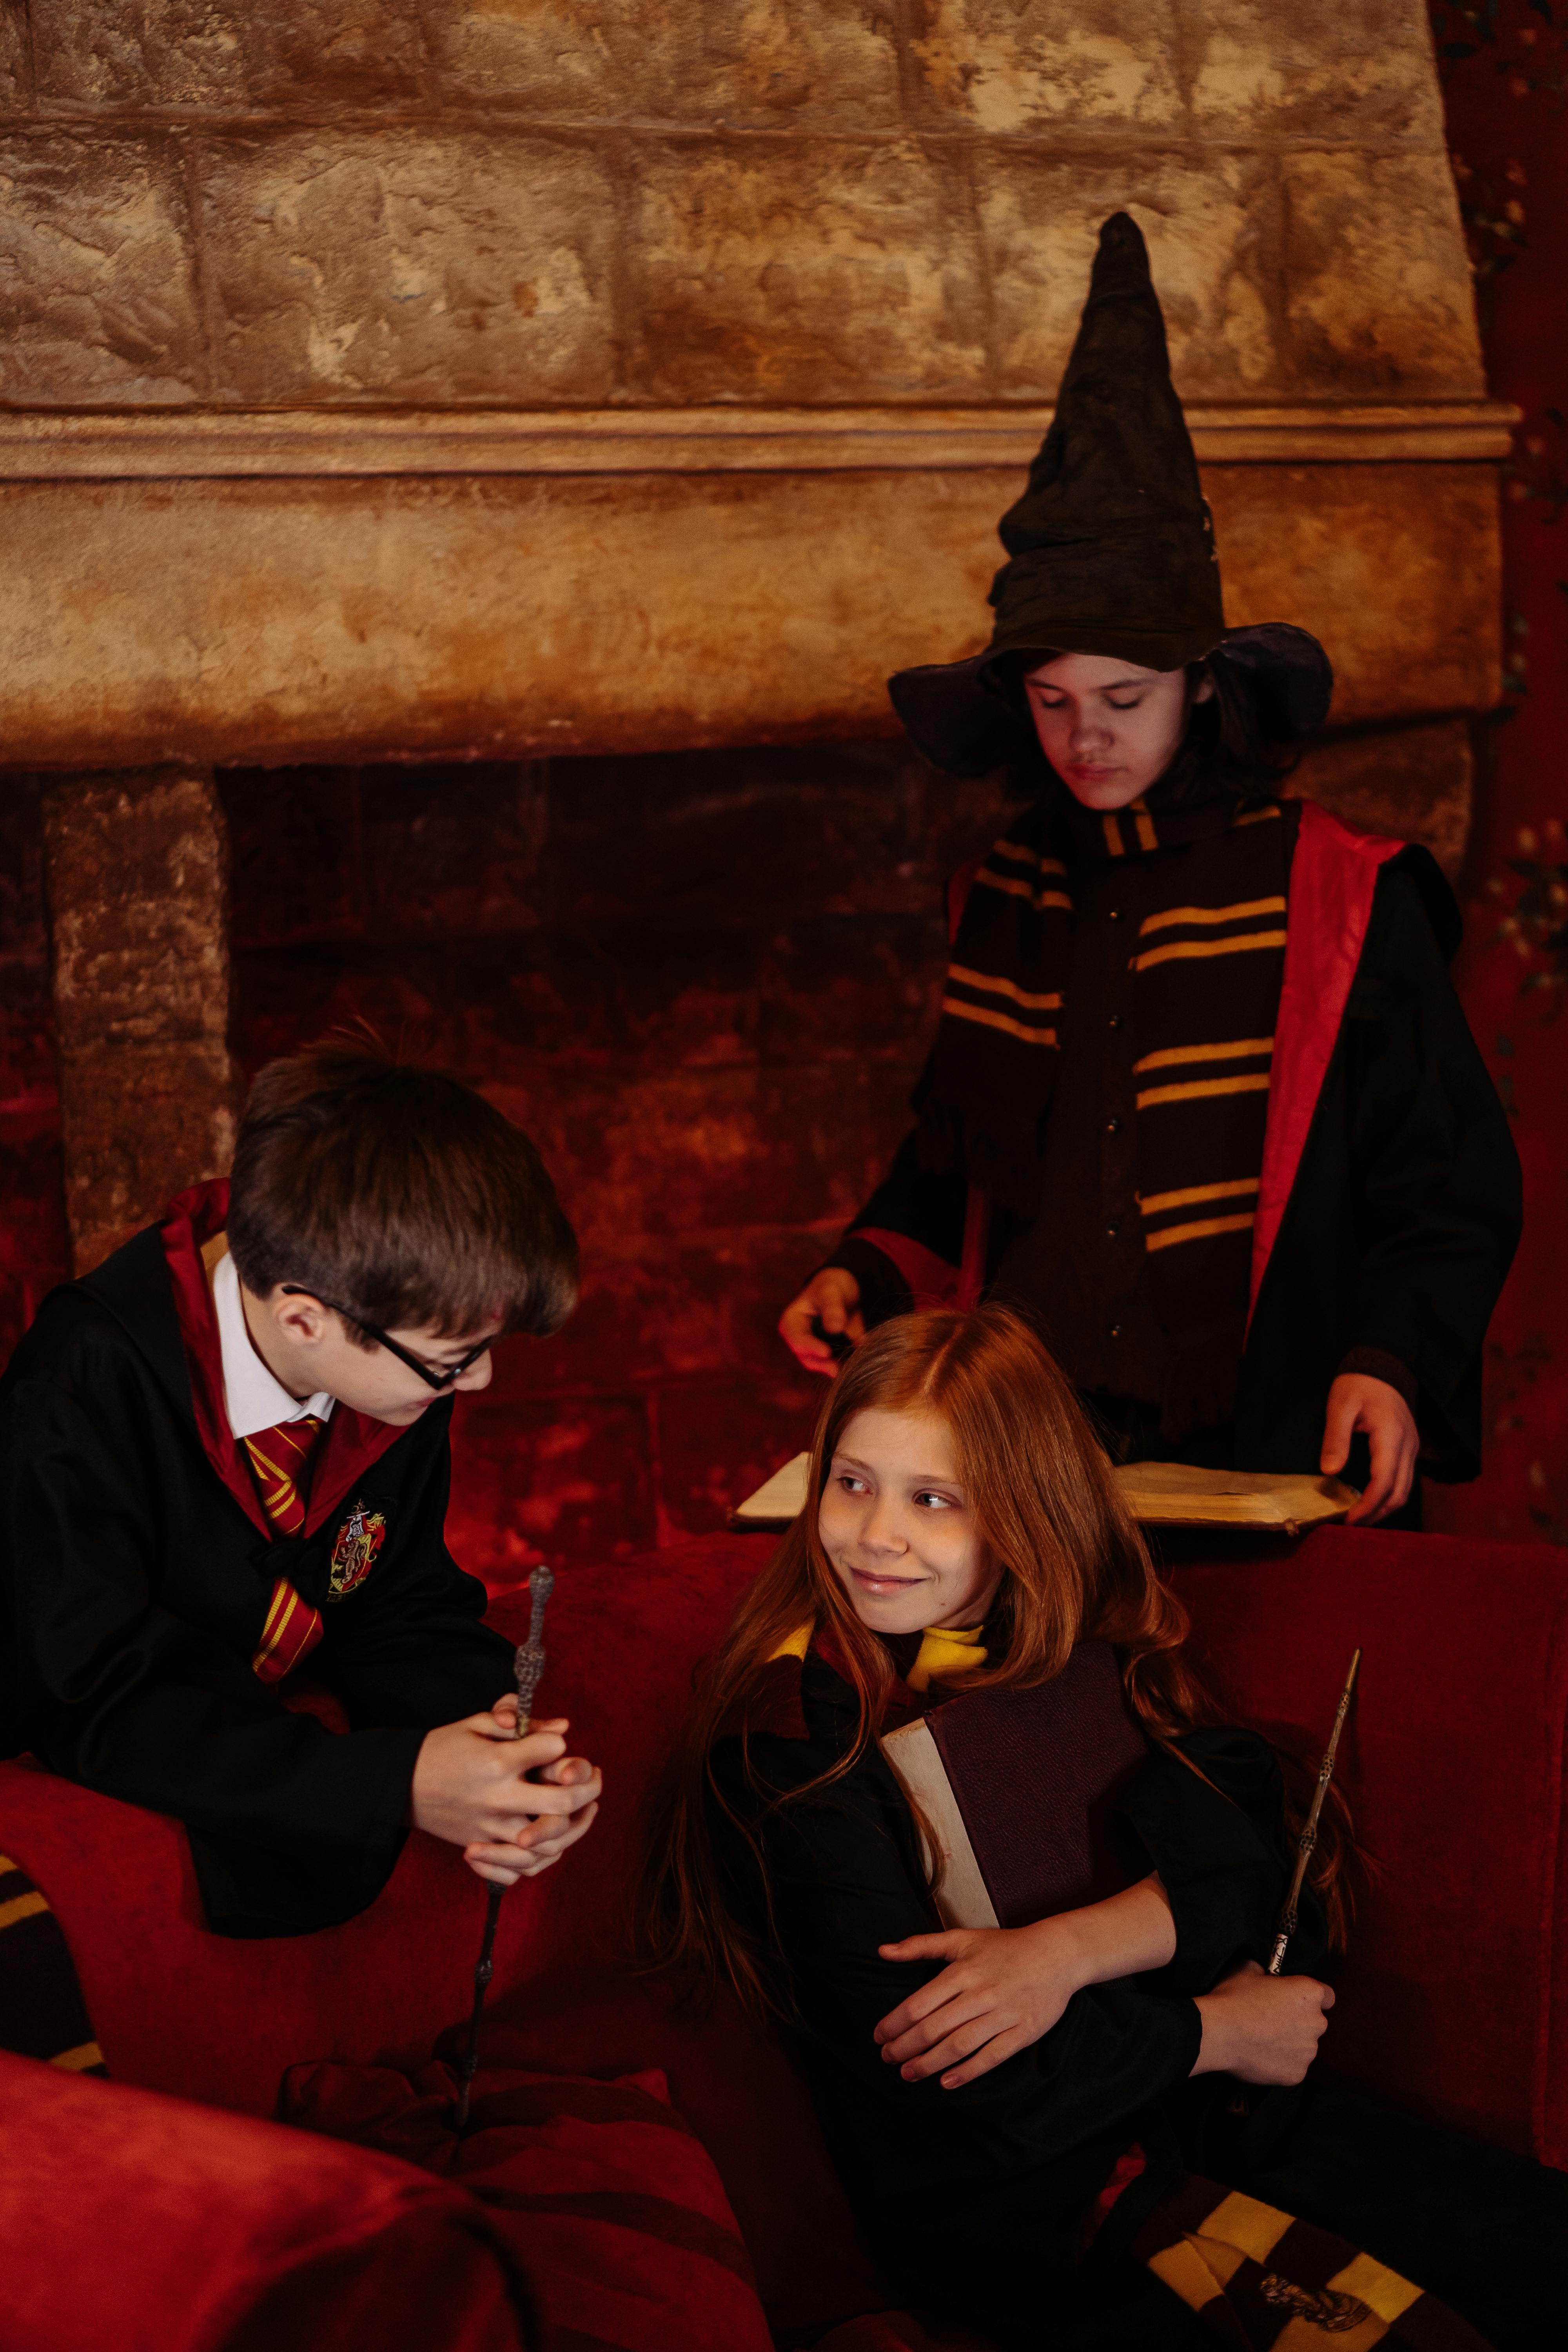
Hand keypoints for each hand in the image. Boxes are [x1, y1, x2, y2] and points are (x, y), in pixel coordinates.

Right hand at [411, 1706, 601, 1888]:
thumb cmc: (443, 1748)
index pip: (550, 1752)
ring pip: (547, 1844)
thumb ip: (519, 1721)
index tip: (559, 1744)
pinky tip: (556, 1838)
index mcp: (496, 1762)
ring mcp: (490, 1828)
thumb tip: (563, 1728)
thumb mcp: (476, 1723)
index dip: (560, 1745)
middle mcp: (497, 1799)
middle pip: (560, 1804)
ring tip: (587, 1809)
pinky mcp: (482, 1847)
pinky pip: (520, 1868)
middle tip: (595, 1777)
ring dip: (574, 1828)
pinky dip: (542, 1858)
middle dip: (587, 1789)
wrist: (401, 1785)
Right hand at [778, 1267, 864, 1376]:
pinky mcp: (829, 1355)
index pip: (798, 1339)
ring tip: (852, 1368)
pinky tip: (857, 1365)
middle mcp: (800, 1339)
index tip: (827, 1352)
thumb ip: (832, 1308)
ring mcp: (814, 1349)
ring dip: (836, 1368)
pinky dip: (846, 1365)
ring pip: (822, 1365)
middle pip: (808, 1357)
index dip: (811, 1347)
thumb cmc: (831, 1286)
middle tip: (840, 1369)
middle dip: (824, 1365)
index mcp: (792, 1322)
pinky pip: (836, 1365)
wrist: (843, 1291)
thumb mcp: (831, 1291)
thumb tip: (835, 1327)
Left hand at [874, 1875, 1176, 2089]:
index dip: (895, 2024)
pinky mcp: (1022, 2032)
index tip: (878, 2037)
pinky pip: (991, 2056)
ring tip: (908, 2074)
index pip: (919, 2003)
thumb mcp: (961, 1939)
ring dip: (929, 2063)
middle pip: (934, 2028)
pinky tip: (947, 2082)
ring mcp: (1002, 2014)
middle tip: (887, 2059)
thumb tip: (882, 1951)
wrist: (1056, 1954)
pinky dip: (968, 2071)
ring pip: (959, 2045)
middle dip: (905, 2047)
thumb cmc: (1004, 1947)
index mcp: (962, 1971)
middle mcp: (979, 1993)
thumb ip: (920, 1945)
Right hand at [1192, 1960, 1332, 2084]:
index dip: (1311, 1998)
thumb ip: (1266, 1971)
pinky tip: (1261, 2056)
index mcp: (1309, 1994)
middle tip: (1273, 2021)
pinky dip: (1281, 2063)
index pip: (1327, 1996)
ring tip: (1263, 2041)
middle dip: (1299, 2022)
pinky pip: (1293, 2067)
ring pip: (1304, 2047)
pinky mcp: (1297, 2074)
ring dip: (1291, 2044)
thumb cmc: (1234, 1997)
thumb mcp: (1247, 1969)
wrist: (1219, 2034)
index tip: (1295, 2000)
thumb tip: (1266, 1975)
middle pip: (1315, 2022)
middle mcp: (1316, 2023)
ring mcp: (1308, 2052)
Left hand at [1321, 1374, 1418, 1524]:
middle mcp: (1408, 1445)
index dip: (1369, 1505)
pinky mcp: (1409, 1449)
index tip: (1349, 1520)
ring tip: (1359, 1518)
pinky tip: (1370, 1501)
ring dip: (1385, 1508)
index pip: (1385, 1481)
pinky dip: (1389, 1495)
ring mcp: (1412, 1448)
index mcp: (1391, 1435)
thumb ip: (1335, 1439)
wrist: (1380, 1369)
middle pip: (1400, 1492)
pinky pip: (1404, 1480)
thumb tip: (1330, 1472)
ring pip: (1406, 1490)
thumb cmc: (1357, 1385)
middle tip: (1351, 1525)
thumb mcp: (1339, 1406)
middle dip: (1377, 1514)